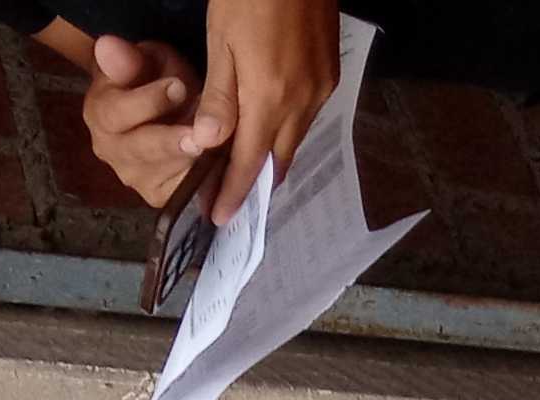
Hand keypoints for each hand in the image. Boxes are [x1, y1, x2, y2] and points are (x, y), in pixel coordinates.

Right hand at [81, 33, 207, 209]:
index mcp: (100, 112)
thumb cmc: (155, 78)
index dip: (148, 101)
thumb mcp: (146, 60)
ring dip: (188, 160)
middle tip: (197, 133)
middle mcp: (111, 150)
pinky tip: (215, 168)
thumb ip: (128, 59)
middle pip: (138, 150)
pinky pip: (178, 191)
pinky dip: (199, 180)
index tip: (177, 86)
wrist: (167, 104)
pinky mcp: (159, 194)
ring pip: (160, 173)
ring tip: (211, 147)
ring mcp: (134, 176)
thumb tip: (107, 46)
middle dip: (170, 141)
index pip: (116, 112)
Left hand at [190, 0, 337, 219]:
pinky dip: (285, 129)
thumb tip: (208, 145)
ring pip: (293, 139)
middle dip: (254, 185)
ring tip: (244, 166)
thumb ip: (219, 97)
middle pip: (277, 160)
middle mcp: (302, 102)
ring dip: (270, 156)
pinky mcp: (330, 73)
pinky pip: (306, 116)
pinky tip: (268, 124)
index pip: (249, 163)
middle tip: (229, 200)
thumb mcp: (221, 40)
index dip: (233, 194)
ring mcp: (321, 88)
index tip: (219, 219)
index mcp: (270, 98)